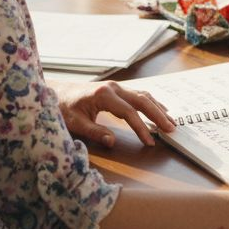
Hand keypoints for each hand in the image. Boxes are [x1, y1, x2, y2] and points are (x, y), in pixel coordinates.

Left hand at [50, 78, 176, 147]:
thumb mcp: (75, 123)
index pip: (129, 113)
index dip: (141, 128)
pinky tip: (160, 110)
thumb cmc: (64, 108)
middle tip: (171, 129)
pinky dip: (151, 103)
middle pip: (142, 100)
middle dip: (158, 115)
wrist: (57, 92)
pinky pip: (138, 94)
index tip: (150, 141)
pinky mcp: (117, 89)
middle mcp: (113, 87)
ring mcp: (116, 86)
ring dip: (158, 108)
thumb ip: (94, 132)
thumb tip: (112, 142)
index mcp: (104, 95)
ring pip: (143, 95)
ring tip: (171, 122)